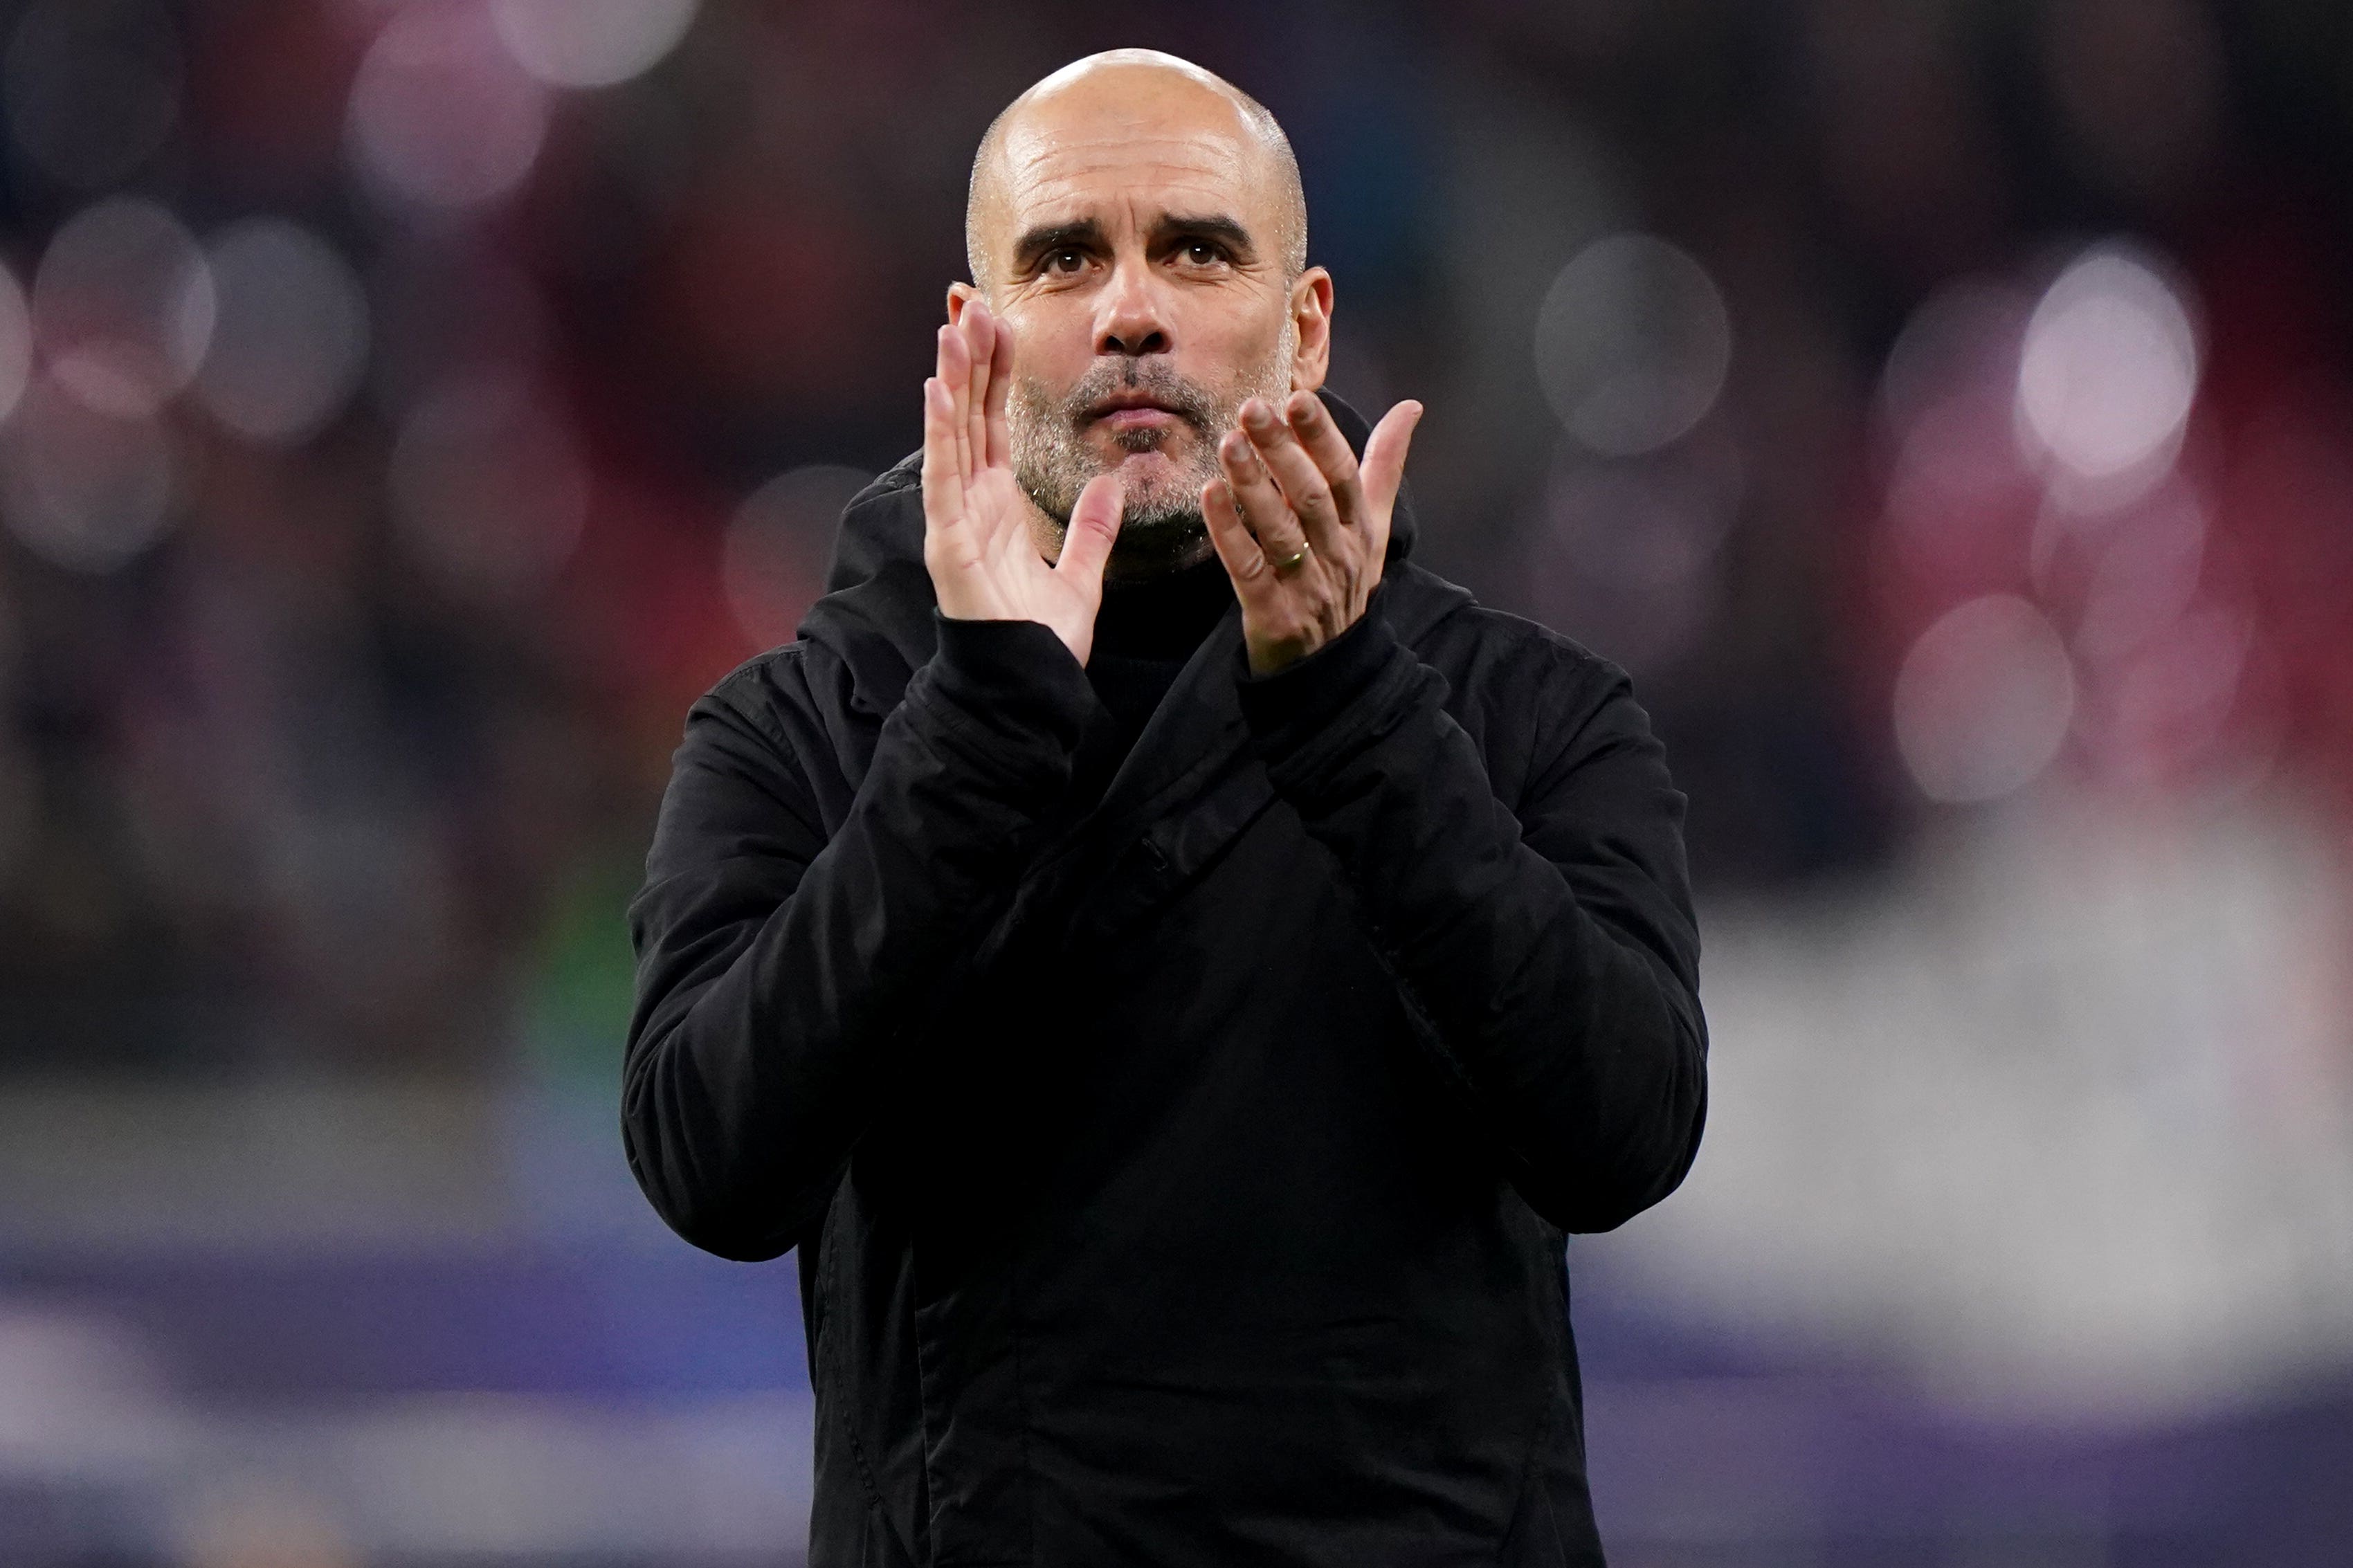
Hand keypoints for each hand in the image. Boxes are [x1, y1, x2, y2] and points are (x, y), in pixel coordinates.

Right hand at [922, 300, 1123, 663]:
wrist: (1029, 688)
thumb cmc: (1044, 642)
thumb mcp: (1082, 575)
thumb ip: (1092, 529)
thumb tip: (1110, 486)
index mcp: (999, 506)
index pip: (996, 423)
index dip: (997, 373)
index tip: (1002, 323)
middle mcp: (972, 504)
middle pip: (969, 415)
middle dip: (970, 358)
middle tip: (972, 301)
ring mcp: (955, 521)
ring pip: (951, 435)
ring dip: (950, 379)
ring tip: (952, 326)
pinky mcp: (949, 543)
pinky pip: (943, 479)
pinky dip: (939, 434)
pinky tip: (936, 390)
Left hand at [1201, 391, 1423, 674]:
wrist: (1329, 667)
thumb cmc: (1345, 583)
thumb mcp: (1373, 527)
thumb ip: (1385, 465)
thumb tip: (1410, 408)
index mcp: (1360, 529)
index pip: (1344, 475)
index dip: (1323, 437)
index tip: (1298, 399)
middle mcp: (1337, 554)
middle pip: (1312, 497)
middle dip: (1283, 451)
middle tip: (1252, 409)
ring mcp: (1306, 586)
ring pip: (1279, 530)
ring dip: (1253, 484)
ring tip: (1228, 443)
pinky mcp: (1274, 614)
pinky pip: (1248, 569)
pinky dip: (1228, 532)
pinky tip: (1209, 496)